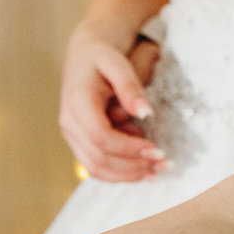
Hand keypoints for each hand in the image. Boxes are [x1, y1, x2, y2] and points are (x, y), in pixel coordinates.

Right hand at [59, 29, 165, 181]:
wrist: (83, 58)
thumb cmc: (101, 58)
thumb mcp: (117, 63)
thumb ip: (130, 87)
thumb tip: (146, 113)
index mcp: (77, 102)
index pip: (100, 136)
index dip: (129, 148)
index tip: (156, 149)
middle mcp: (69, 123)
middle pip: (99, 158)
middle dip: (133, 166)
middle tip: (164, 164)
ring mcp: (72, 136)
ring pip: (96, 169)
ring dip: (127, 175)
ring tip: (156, 172)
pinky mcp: (79, 144)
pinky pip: (96, 168)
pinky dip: (120, 174)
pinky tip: (143, 171)